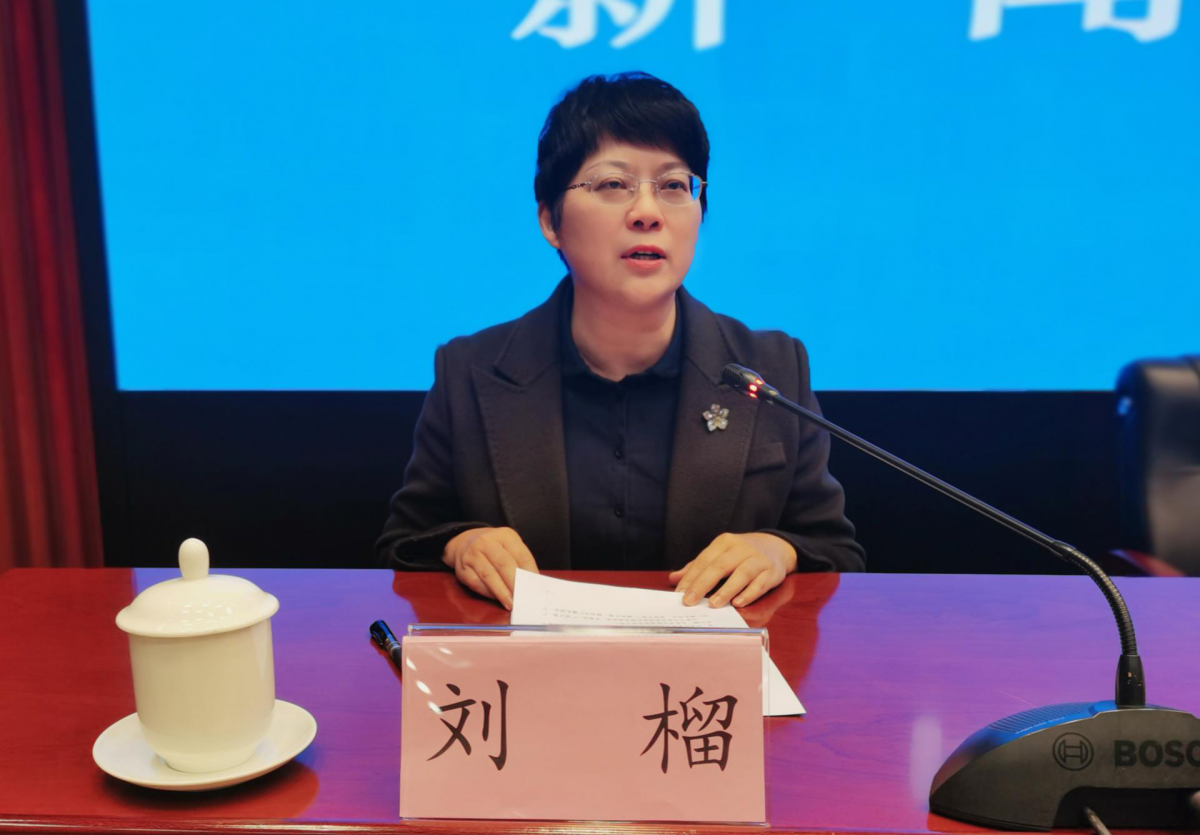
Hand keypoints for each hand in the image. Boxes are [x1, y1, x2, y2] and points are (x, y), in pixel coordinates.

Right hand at [443, 527, 537, 609]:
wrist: (464, 542)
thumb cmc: (493, 547)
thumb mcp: (508, 545)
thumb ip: (520, 561)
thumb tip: (532, 582)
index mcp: (504, 535)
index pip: (522, 555)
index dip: (530, 572)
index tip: (536, 587)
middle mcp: (486, 542)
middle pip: (504, 565)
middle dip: (515, 584)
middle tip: (523, 598)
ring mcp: (472, 555)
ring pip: (489, 575)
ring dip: (502, 592)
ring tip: (511, 603)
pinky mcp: (462, 569)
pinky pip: (476, 583)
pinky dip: (488, 593)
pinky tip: (496, 599)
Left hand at [669, 532, 796, 607]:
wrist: (776, 547)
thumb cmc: (742, 554)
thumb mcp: (720, 554)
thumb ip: (698, 567)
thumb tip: (673, 579)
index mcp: (725, 542)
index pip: (704, 560)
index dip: (690, 577)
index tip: (679, 594)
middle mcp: (741, 548)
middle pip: (719, 566)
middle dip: (702, 584)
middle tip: (689, 601)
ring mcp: (758, 559)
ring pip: (742, 574)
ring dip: (727, 590)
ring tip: (714, 605)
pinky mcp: (772, 571)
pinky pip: (761, 583)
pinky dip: (749, 593)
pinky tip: (738, 603)